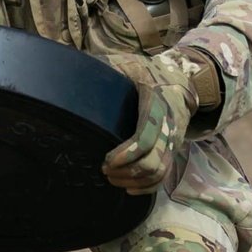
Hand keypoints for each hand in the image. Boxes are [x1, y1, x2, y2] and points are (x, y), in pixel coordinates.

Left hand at [100, 49, 199, 194]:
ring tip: (112, 178)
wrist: (180, 80)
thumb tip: (71, 69)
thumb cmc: (145, 72)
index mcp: (156, 102)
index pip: (147, 136)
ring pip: (159, 171)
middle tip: (104, 170)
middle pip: (153, 160)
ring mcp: (173, 140)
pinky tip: (128, 188)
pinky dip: (147, 187)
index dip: (127, 153)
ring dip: (134, 180)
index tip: (107, 160)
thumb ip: (103, 67)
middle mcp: (168, 125)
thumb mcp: (127, 63)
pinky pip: (165, 175)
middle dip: (127, 171)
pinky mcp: (172, 150)